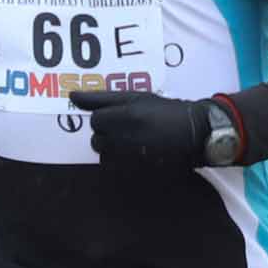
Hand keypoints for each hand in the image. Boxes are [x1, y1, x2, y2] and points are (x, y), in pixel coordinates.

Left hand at [81, 90, 215, 170]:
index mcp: (126, 115)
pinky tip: (137, 152)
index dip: (105, 117)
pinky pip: (115, 166)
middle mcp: (126, 137)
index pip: (95, 119)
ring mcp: (131, 156)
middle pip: (97, 138)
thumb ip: (103, 98)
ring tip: (133, 140)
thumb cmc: (166, 111)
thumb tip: (71, 96)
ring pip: (104, 153)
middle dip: (107, 133)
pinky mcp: (137, 171)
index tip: (119, 115)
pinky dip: (121, 160)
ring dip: (112, 147)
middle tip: (128, 127)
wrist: (195, 133)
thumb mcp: (138, 97)